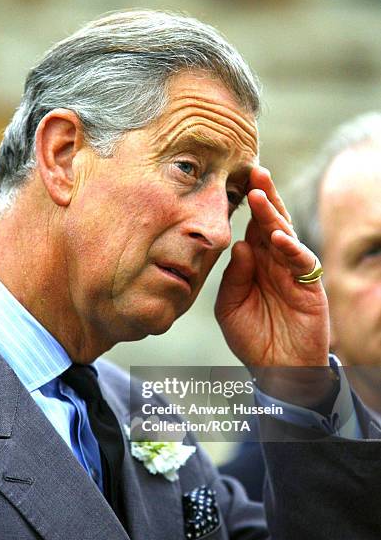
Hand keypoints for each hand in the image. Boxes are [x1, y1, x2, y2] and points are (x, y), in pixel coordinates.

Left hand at [215, 166, 329, 367]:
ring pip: (286, 234)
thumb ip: (234, 276)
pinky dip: (291, 248)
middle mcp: (274, 261)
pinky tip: (278, 237)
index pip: (251, 227)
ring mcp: (292, 271)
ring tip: (261, 194)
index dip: (245, 206)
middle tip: (253, 171)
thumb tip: (240, 244)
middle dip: (263, 196)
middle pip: (270, 222)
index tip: (233, 181)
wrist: (276, 369)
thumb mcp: (230, 307)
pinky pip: (302, 262)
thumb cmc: (251, 337)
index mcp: (255, 263)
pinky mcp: (309, 286)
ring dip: (274, 214)